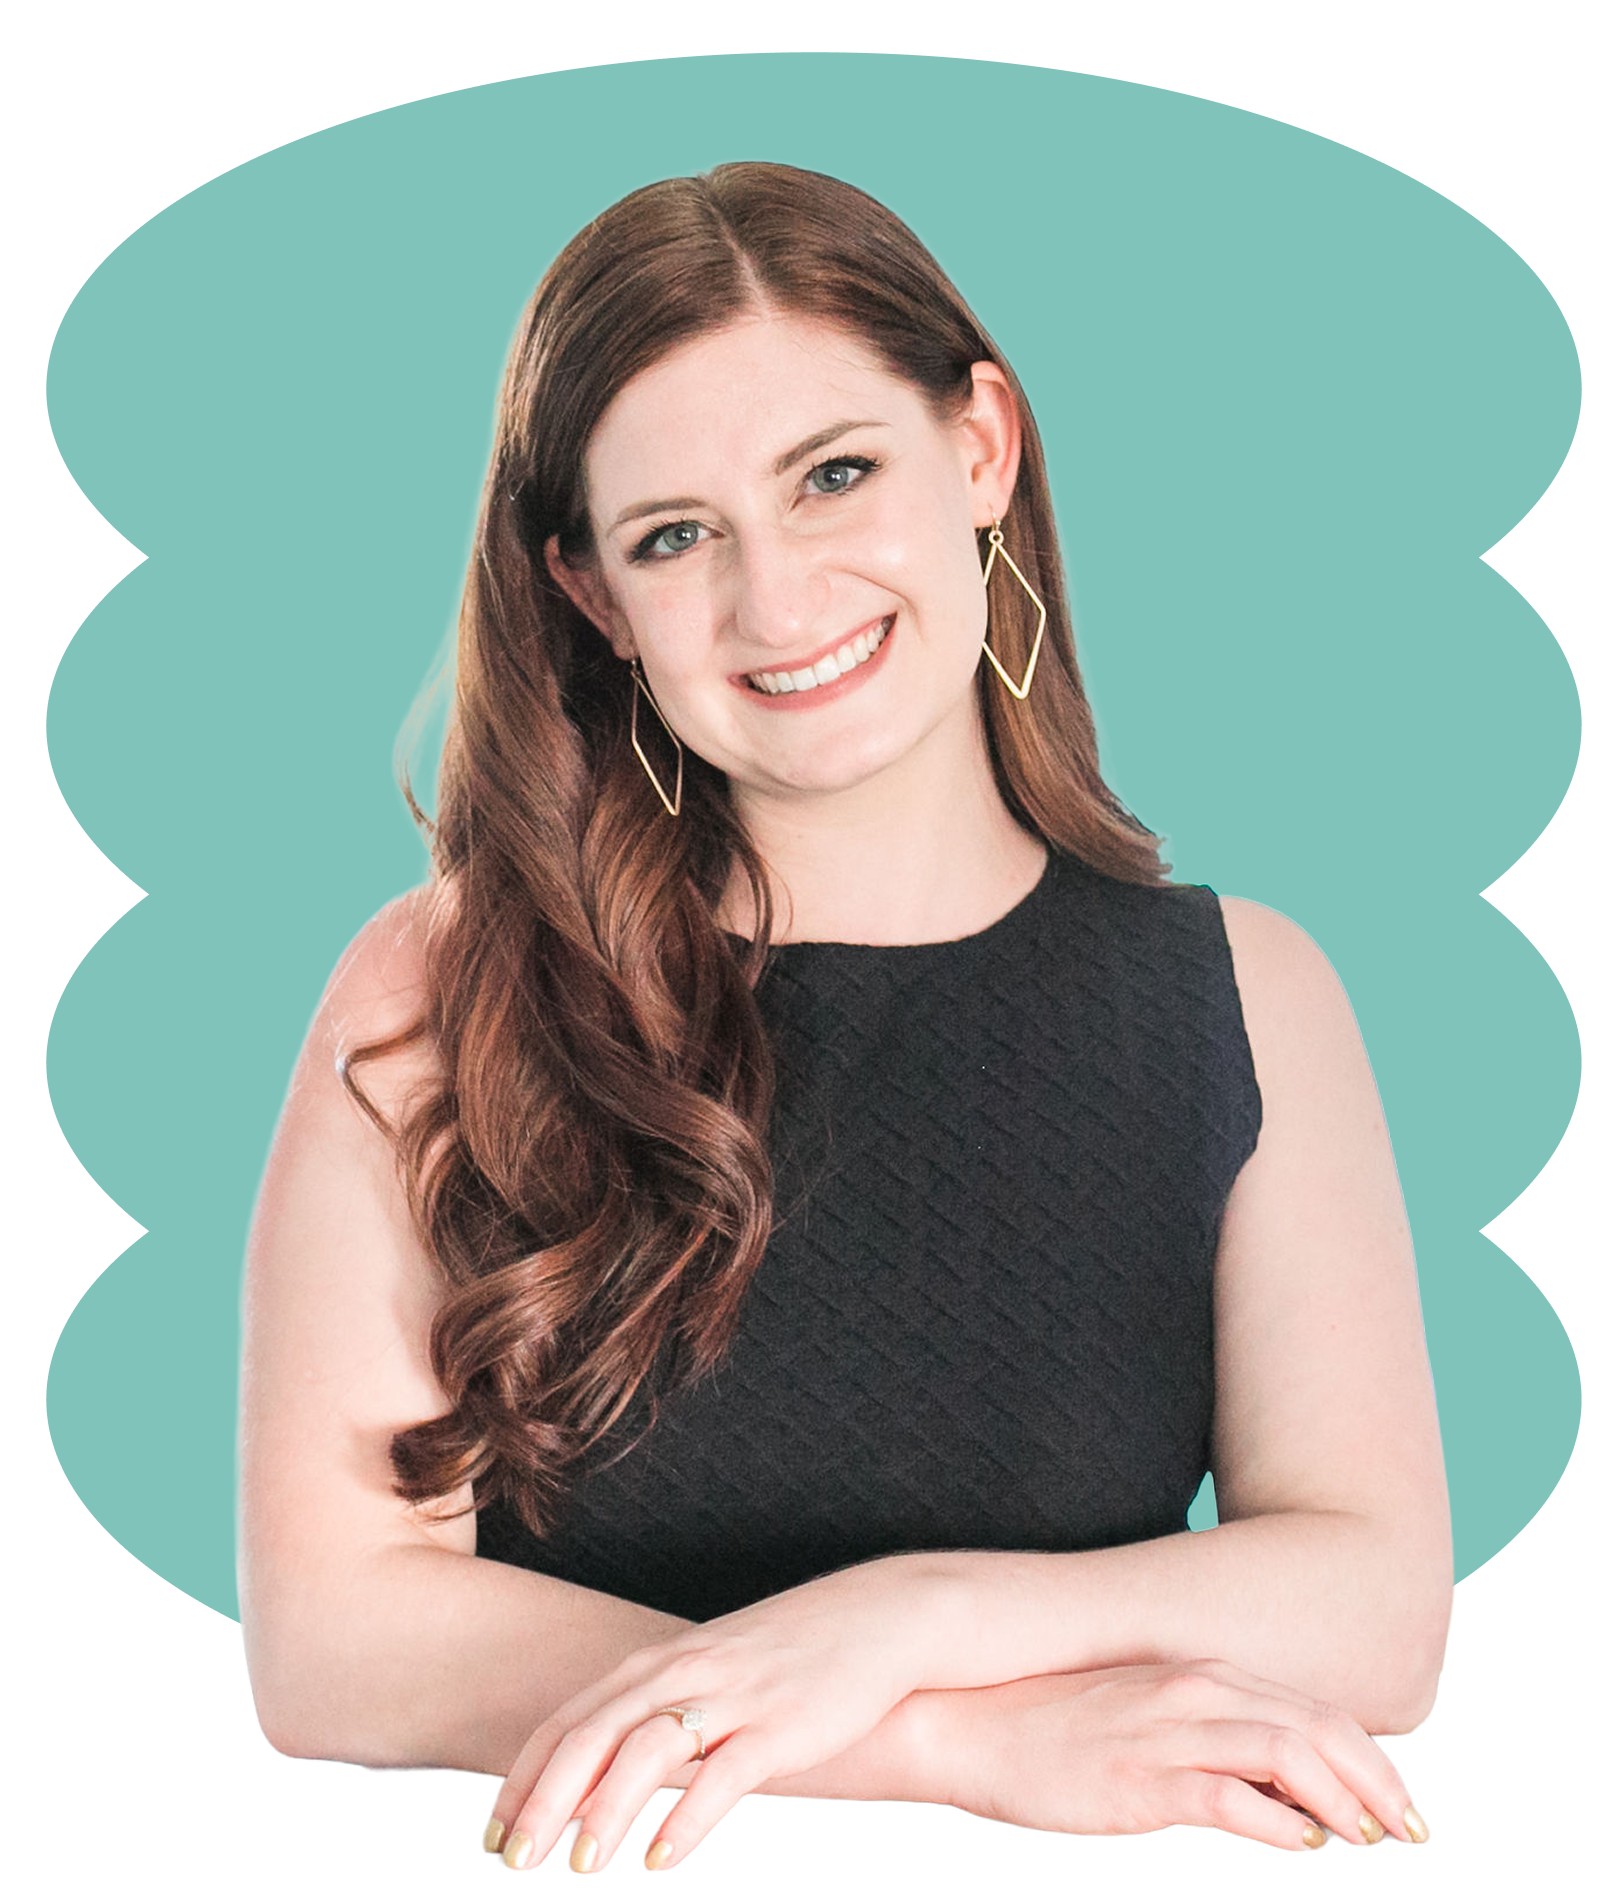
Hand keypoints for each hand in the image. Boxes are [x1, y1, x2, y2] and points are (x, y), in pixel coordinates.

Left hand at [482, 1556, 943, 1873]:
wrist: (874, 1618)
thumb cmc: (783, 1658)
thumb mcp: (707, 1674)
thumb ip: (653, 1717)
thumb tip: (599, 1784)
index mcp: (658, 1663)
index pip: (569, 1722)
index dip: (524, 1780)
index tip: (493, 1838)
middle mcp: (684, 1673)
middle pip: (592, 1735)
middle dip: (543, 1802)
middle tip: (509, 1865)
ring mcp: (732, 1697)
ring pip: (649, 1749)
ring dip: (606, 1809)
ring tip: (578, 1868)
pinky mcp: (780, 1726)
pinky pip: (725, 1775)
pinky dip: (688, 1819)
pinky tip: (661, 1863)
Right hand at [929, 1659, 1429, 1852]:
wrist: (968, 1720)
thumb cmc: (1054, 1724)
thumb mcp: (1143, 1712)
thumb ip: (1208, 1730)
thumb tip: (1277, 1780)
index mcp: (1200, 1673)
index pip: (1313, 1709)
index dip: (1370, 1757)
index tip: (1400, 1803)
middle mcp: (1193, 1689)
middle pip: (1318, 1726)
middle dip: (1378, 1780)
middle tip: (1412, 1831)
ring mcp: (1166, 1730)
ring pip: (1287, 1752)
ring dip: (1343, 1800)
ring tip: (1370, 1841)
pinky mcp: (1139, 1778)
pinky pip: (1228, 1797)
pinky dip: (1279, 1822)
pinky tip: (1304, 1844)